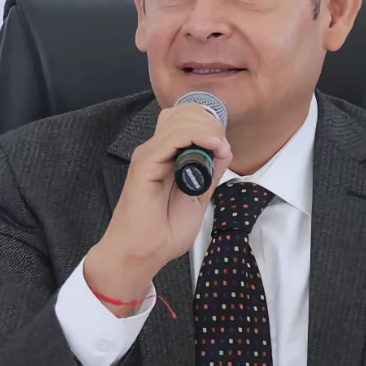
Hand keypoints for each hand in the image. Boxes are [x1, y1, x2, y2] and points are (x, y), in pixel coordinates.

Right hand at [83, 101, 231, 312]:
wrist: (141, 253)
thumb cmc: (162, 232)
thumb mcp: (198, 197)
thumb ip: (210, 173)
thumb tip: (223, 150)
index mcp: (166, 157)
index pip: (186, 120)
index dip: (210, 125)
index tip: (224, 149)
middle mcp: (155, 150)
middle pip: (184, 112)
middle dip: (211, 123)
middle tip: (222, 149)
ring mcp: (149, 155)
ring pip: (181, 119)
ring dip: (208, 129)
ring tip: (219, 150)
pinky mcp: (146, 164)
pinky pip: (173, 137)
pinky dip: (198, 137)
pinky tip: (212, 149)